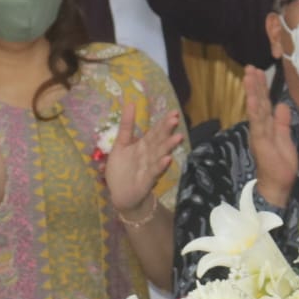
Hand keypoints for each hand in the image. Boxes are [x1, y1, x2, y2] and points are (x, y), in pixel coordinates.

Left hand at [105, 100, 182, 216]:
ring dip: (168, 146)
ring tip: (178, 137)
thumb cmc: (122, 170)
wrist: (121, 195)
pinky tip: (168, 159)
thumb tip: (130, 103)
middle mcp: (148, 154)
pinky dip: (161, 165)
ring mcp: (149, 167)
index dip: (163, 123)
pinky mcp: (147, 180)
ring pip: (159, 154)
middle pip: (159, 140)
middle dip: (167, 130)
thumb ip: (126, 126)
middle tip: (176, 119)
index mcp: (143, 145)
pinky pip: (154, 171)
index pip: (155, 132)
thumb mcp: (120, 145)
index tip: (173, 113)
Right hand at [246, 67, 297, 209]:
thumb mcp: (285, 138)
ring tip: (249, 75)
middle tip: (250, 67)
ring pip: (256, 108)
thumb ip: (282, 122)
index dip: (261, 87)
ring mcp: (259, 133)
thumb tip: (282, 105)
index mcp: (266, 126)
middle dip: (254, 84)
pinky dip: (254, 110)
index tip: (258, 71)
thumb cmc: (280, 163)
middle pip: (257, 102)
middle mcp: (260, 127)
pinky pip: (258, 123)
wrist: (277, 184)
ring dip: (252, 91)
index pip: (263, 103)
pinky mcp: (260, 141)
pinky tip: (252, 98)